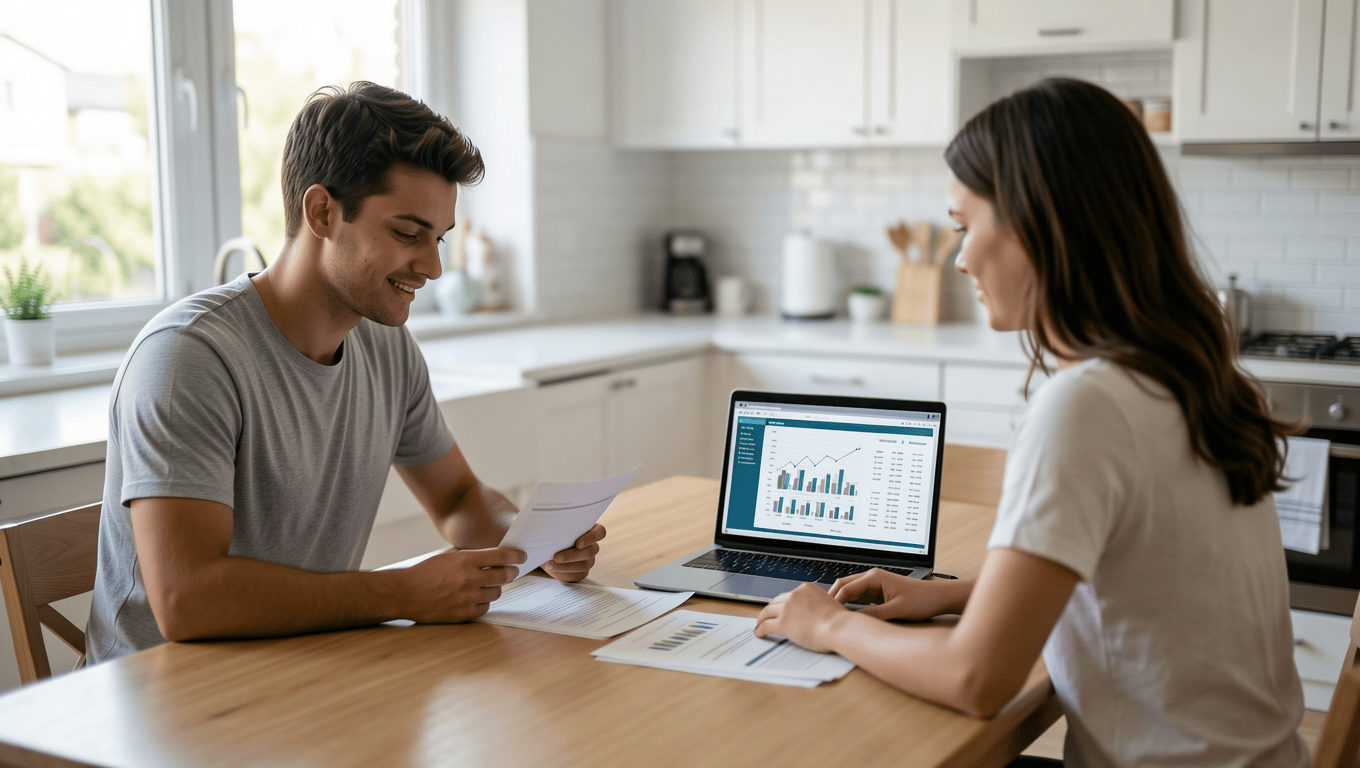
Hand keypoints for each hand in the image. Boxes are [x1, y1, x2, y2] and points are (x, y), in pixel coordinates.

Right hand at [405, 546, 525, 622]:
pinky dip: (483, 602)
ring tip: (487, 584)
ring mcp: (467, 598)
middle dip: (511, 572)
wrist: (406, 593)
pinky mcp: (464, 614)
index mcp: (465, 560)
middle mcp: (469, 579)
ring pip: (496, 592)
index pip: (500, 556)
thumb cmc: (425, 572)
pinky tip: (477, 597)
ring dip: (495, 587)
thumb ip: (469, 555)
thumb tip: (491, 555)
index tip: (521, 556)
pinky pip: (485, 608)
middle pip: (504, 575)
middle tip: (511, 571)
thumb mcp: (447, 556)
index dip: (515, 555)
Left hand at [542, 524, 605, 582]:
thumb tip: (550, 531)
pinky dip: (562, 573)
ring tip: (549, 564)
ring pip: (583, 565)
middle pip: (590, 551)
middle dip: (572, 555)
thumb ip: (557, 528)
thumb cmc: (553, 534)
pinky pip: (576, 575)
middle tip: (556, 557)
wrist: (548, 549)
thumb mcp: (555, 529)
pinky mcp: (581, 572)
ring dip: (564, 566)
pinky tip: (551, 569)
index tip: (578, 543)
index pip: (600, 532)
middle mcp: (592, 546)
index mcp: (590, 530)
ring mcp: (588, 560)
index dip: (591, 538)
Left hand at [753, 583, 846, 652]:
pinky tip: (759, 633)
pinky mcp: (782, 622)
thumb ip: (818, 606)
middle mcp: (795, 595)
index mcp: (806, 588)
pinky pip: (766, 625)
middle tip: (765, 615)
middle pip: (776, 601)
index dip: (783, 602)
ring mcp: (787, 608)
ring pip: (767, 612)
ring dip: (761, 618)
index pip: (789, 595)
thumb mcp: (829, 605)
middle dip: (770, 609)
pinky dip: (760, 629)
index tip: (780, 607)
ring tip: (759, 624)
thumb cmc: (840, 621)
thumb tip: (815, 614)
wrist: (839, 627)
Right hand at [828, 568, 942, 620]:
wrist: (936, 597)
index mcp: (874, 577)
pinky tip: (846, 616)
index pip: (846, 588)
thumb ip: (874, 615)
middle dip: (833, 599)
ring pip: (850, 592)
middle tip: (824, 615)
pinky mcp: (877, 592)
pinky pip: (858, 597)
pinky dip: (850, 605)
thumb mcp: (896, 610)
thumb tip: (854, 621)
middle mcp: (872, 577)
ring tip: (832, 616)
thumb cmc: (921, 600)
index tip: (828, 615)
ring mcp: (874, 584)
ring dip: (841, 602)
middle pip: (844, 585)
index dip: (835, 601)